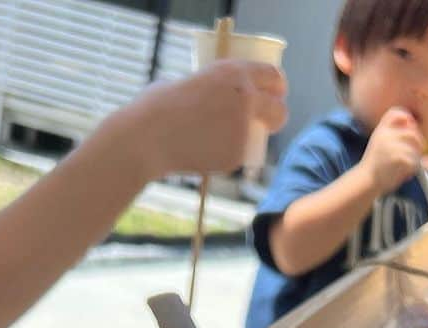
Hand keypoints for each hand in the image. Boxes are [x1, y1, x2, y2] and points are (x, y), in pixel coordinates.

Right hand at [139, 61, 287, 176]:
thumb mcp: (191, 82)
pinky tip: (202, 151)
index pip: (272, 75)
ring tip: (215, 138)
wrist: (148, 137)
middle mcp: (245, 98)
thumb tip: (219, 99)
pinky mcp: (236, 155)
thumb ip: (214, 90)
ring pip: (256, 137)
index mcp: (234, 72)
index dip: (277, 85)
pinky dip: (226, 154)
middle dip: (276, 115)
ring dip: (247, 137)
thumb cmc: (159, 106)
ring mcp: (243, 129)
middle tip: (268, 122)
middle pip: (279, 110)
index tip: (276, 93)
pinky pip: (238, 155)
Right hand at [363, 108, 425, 193]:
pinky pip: (415, 161)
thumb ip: (391, 132)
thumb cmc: (374, 166)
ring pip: (416, 148)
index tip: (410, 127)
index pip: (395, 113)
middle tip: (417, 152)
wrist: (366, 182)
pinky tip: (406, 174)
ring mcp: (393, 146)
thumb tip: (412, 123)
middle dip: (418, 143)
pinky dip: (413, 169)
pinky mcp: (399, 158)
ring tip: (408, 167)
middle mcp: (386, 135)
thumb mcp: (378, 142)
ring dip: (416, 158)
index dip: (406, 117)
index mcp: (381, 130)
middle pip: (412, 132)